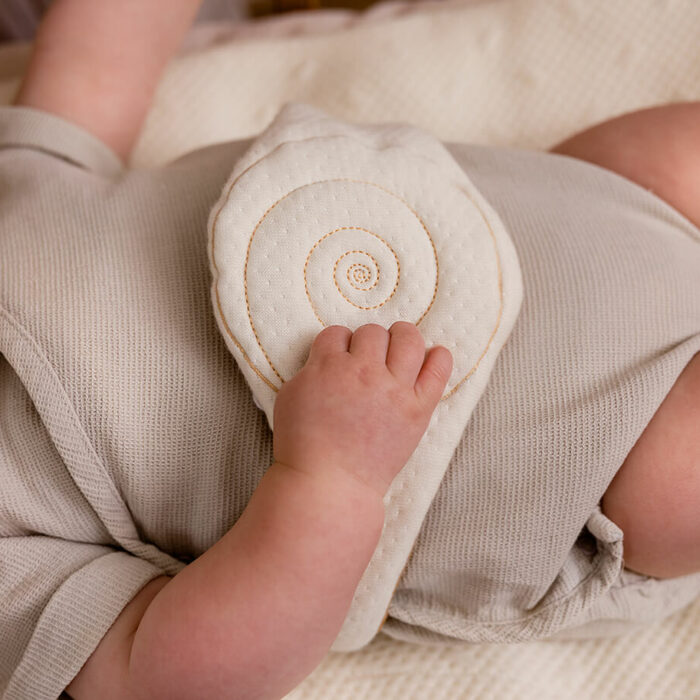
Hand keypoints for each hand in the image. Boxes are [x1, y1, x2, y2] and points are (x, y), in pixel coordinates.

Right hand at [273, 322, 452, 497]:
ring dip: (402, 338)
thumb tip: (330, 358)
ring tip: (398, 350)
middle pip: (373, 333)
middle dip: (367, 342)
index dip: (337, 345)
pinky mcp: (418, 408)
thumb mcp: (292, 395)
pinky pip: (438, 369)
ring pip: (408, 339)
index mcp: (329, 366)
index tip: (339, 360)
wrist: (329, 485)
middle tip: (366, 360)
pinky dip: (438, 358)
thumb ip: (312, 368)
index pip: (337, 333)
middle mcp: (364, 372)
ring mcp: (394, 389)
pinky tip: (433, 357)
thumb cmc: (303, 445)